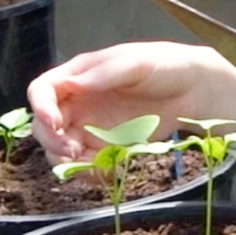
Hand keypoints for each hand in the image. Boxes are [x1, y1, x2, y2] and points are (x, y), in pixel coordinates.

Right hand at [26, 42, 235, 162]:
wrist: (195, 91)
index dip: (40, 107)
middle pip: (44, 124)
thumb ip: (105, 73)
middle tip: (73, 151)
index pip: (42, 90)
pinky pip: (84, 164)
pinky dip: (87, 172)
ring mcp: (91, 125)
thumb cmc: (166, 65)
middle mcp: (79, 101)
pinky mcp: (106, 146)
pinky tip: (104, 171)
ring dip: (66, 161)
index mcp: (80, 74)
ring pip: (59, 148)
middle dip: (51, 141)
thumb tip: (74, 84)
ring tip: (90, 164)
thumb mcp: (137, 62)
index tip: (55, 123)